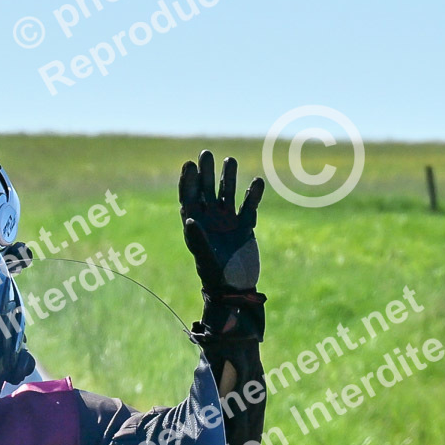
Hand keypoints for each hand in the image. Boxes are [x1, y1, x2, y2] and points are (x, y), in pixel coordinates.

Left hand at [179, 151, 262, 294]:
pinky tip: (257, 182)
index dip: (188, 181)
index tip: (189, 164)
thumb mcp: (207, 258)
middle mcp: (210, 220)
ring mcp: (228, 222)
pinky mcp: (245, 226)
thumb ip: (198, 240)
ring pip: (227, 194)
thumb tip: (189, 219)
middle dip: (206, 173)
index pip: (189, 198)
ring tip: (230, 160)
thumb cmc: (217, 278)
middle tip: (206, 154)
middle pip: (206, 190)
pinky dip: (253, 195)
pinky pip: (249, 206)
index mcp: (196, 226)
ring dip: (228, 178)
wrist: (237, 290)